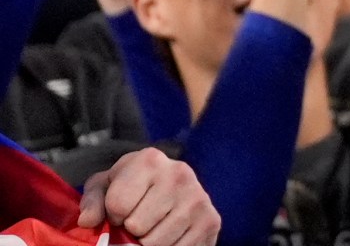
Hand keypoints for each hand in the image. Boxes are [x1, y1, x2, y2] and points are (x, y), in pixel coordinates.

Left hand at [79, 148, 217, 245]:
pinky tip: (168, 234)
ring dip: (148, 242)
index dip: (112, 216)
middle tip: (138, 221)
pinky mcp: (212, 221)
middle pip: (137, 225)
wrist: (170, 188)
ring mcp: (199, 198)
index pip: (118, 204)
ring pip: (157, 242)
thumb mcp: (104, 187)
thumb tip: (88, 221)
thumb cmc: (130, 188)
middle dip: (131, 230)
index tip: (120, 211)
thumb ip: (91, 201)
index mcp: (149, 160)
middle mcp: (179, 174)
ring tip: (153, 227)